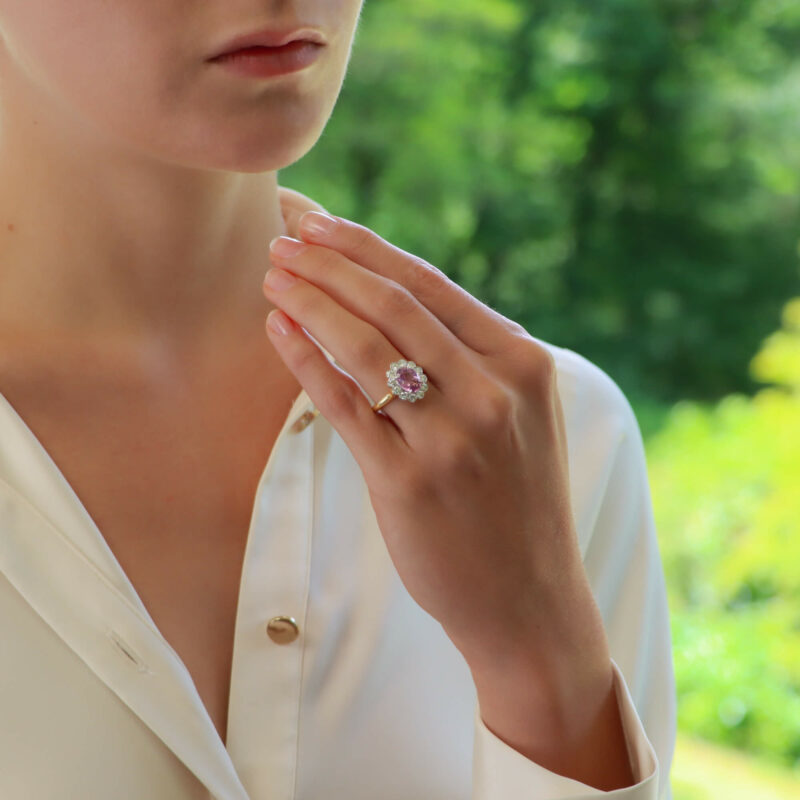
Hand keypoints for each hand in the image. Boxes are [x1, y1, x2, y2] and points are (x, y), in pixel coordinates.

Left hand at [267, 193, 608, 676]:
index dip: (366, 247)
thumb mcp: (521, 415)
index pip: (431, 285)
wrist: (530, 598)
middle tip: (282, 235)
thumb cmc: (519, 501)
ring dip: (311, 301)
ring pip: (365, 347)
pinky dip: (307, 361)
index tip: (319, 222)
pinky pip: (346, 406)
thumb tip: (394, 301)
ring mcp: (452, 439)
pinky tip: (280, 331)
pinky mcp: (410, 483)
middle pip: (394, 304)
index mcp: (524, 365)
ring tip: (273, 275)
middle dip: (329, 261)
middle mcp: (492, 393)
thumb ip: (473, 359)